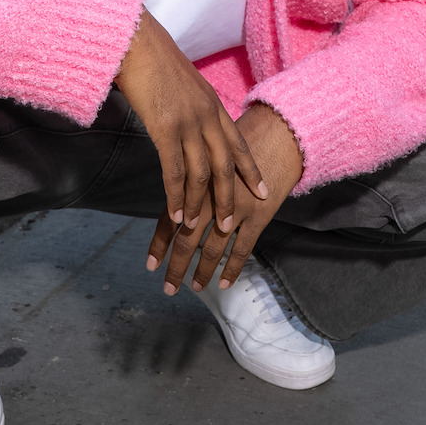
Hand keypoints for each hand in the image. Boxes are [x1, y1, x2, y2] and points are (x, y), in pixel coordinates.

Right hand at [116, 10, 266, 257]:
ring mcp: (187, 122)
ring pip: (202, 173)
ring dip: (201, 204)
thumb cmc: (149, 57)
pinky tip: (176, 215)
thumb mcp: (179, 81)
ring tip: (201, 228)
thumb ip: (187, 103)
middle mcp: (206, 114)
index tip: (263, 192)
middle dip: (230, 197)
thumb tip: (184, 117)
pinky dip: (176, 196)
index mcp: (211, 103)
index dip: (250, 170)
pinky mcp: (165, 128)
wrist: (134, 39)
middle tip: (231, 224)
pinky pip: (175, 171)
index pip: (238, 142)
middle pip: (226, 165)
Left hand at [146, 101, 303, 295]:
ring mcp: (236, 209)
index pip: (171, 220)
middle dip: (176, 266)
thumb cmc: (238, 146)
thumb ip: (190, 180)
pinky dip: (232, 268)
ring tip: (194, 288)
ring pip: (213, 248)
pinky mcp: (258, 216)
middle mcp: (211, 199)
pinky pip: (242, 248)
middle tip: (167, 288)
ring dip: (202, 271)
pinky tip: (223, 283)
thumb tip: (173, 204)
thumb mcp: (206, 156)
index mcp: (195, 184)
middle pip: (188, 239)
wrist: (275, 136)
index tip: (150, 266)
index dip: (160, 245)